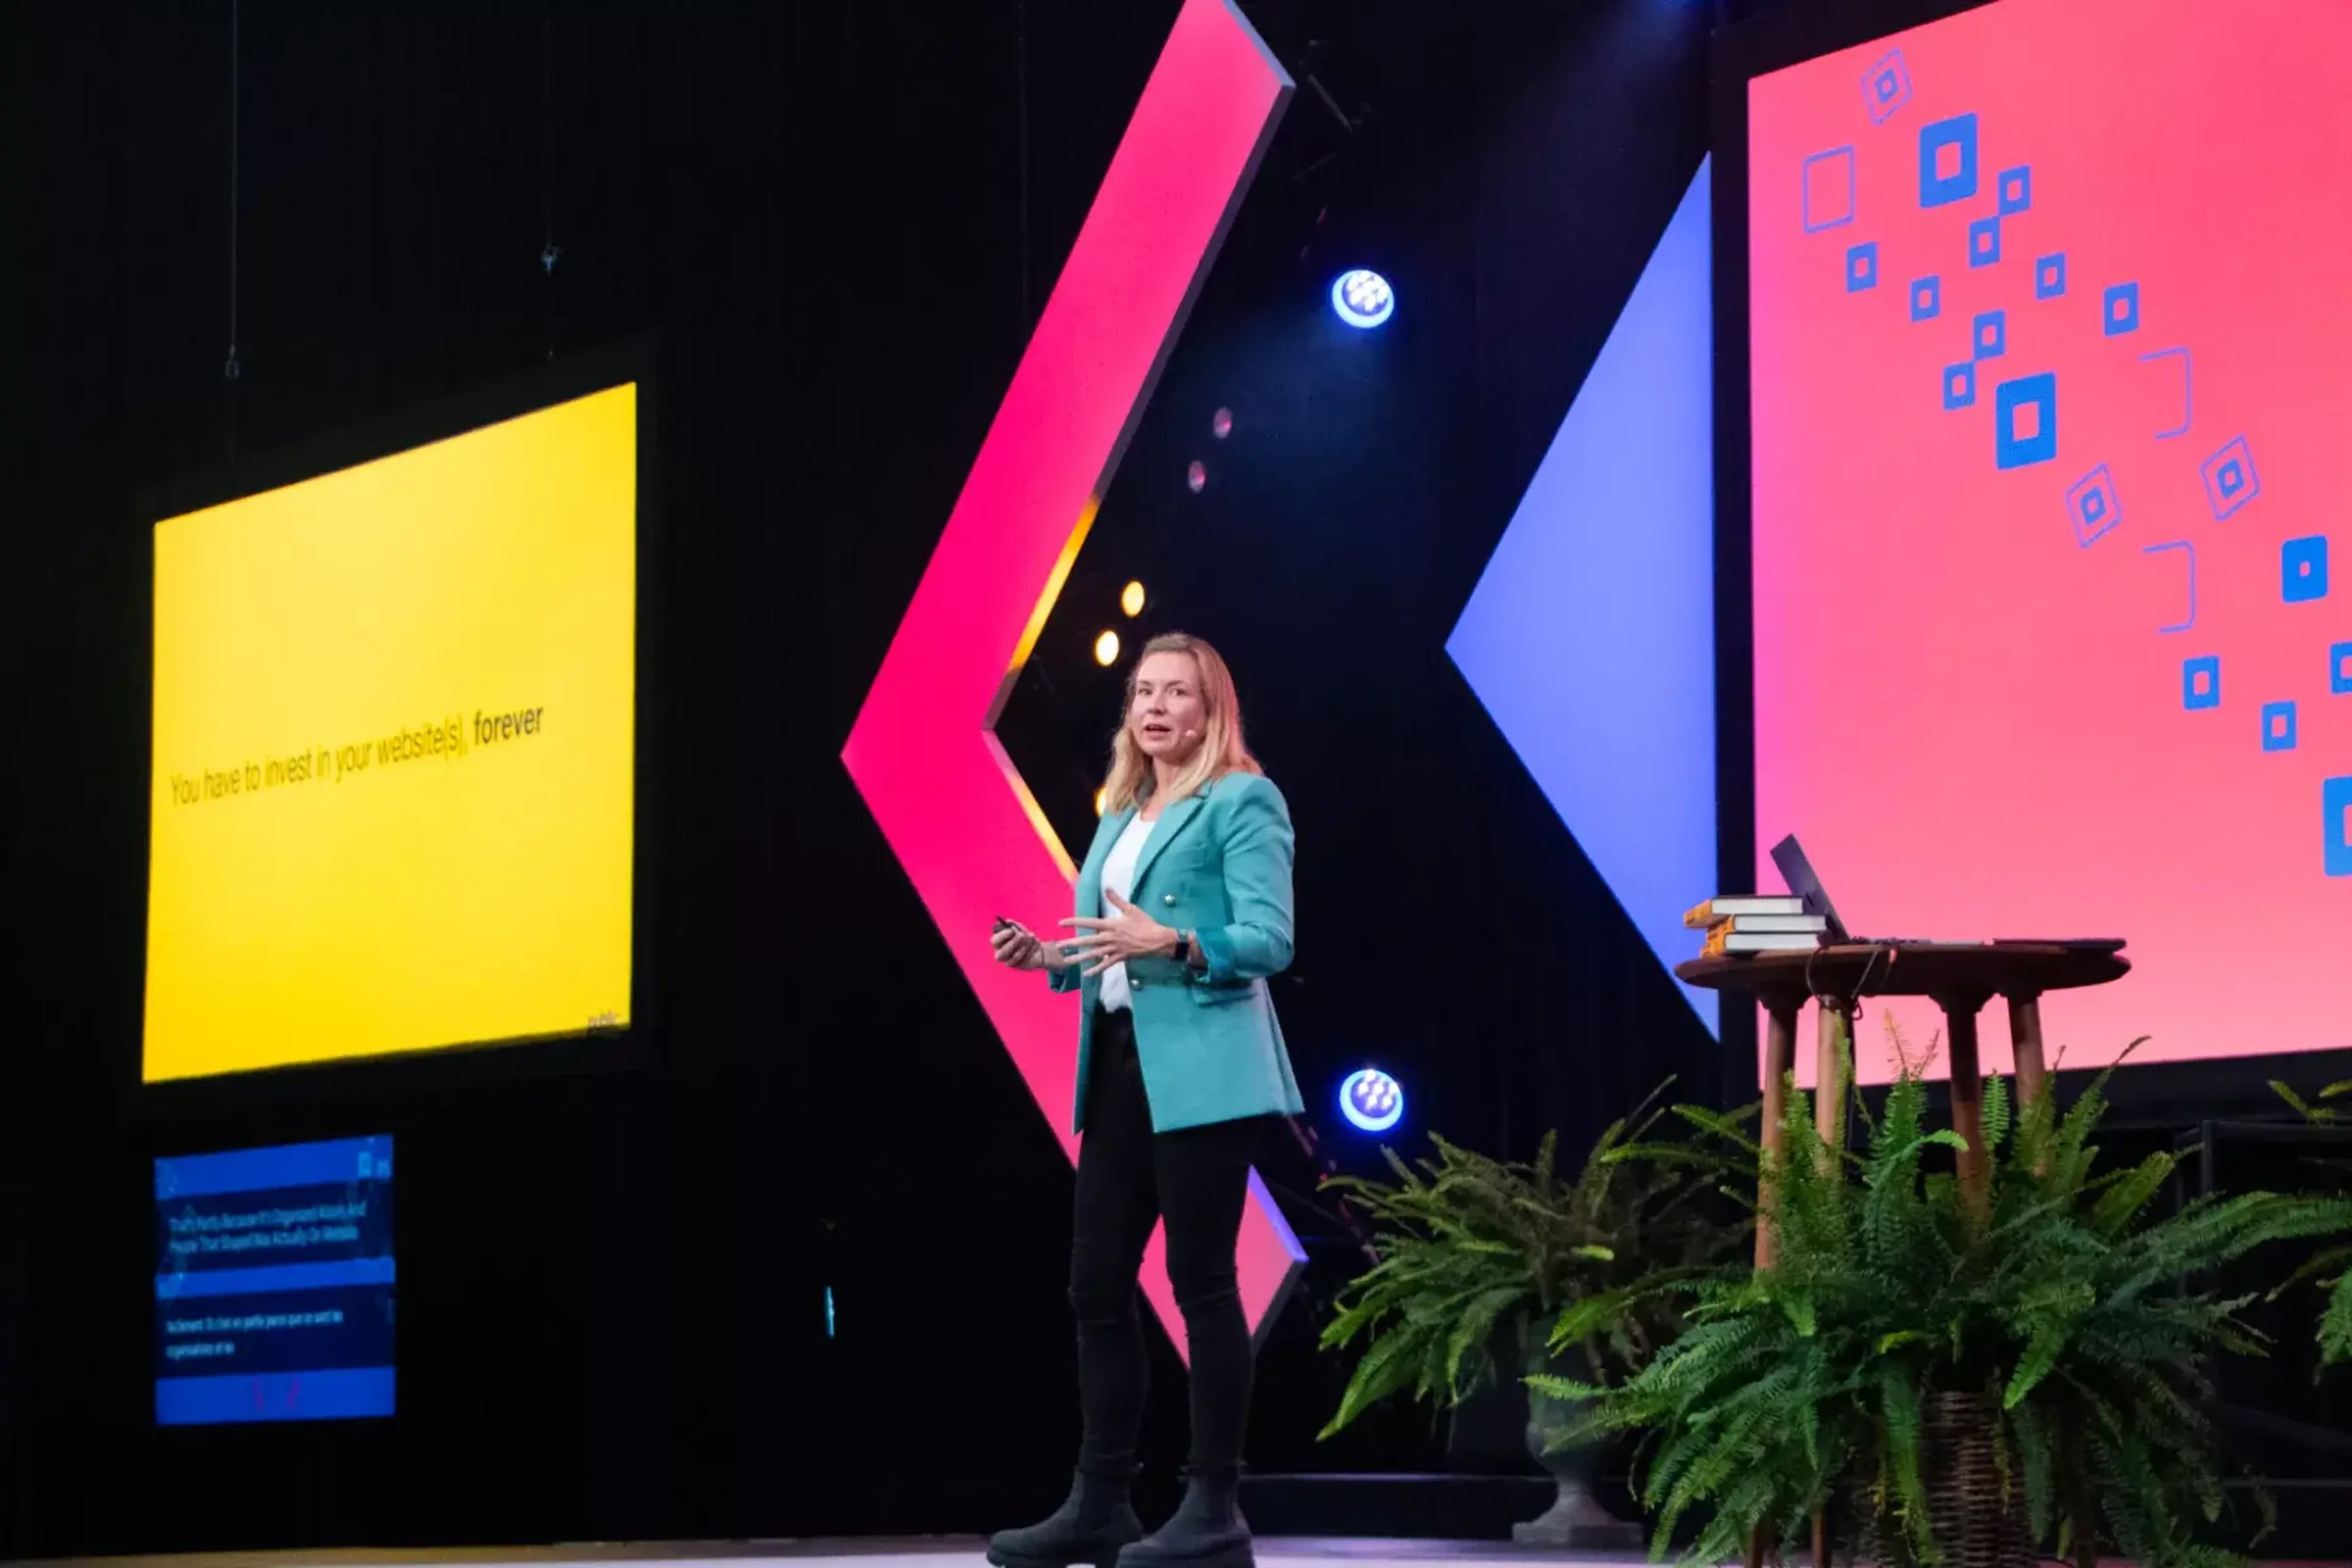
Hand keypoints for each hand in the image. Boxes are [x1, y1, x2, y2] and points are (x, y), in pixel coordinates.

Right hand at [991, 919, 1069, 971]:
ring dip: (1025, 945)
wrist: (1038, 948)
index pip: (994, 941)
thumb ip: (1013, 925)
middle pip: (1001, 954)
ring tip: (1032, 936)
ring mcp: (1009, 962)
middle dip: (1013, 943)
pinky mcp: (1018, 966)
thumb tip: (1008, 921)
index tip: (1012, 930)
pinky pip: (1024, 960)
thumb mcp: (1020, 928)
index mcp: (998, 942)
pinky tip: (1035, 945)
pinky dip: (1030, 950)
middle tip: (1022, 935)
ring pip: (1014, 957)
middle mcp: (1001, 954)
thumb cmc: (1025, 936)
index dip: (1002, 936)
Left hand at [1060, 890, 1178, 977]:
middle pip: (1088, 941)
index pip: (1089, 922)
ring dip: (1080, 958)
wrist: (1158, 940)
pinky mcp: (1120, 957)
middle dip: (1072, 943)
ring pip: (1094, 954)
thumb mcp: (1131, 909)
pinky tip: (1087, 974)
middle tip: (1058, 946)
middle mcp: (1110, 937)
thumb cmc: (1145, 923)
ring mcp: (1114, 949)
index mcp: (1111, 924)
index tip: (1061, 923)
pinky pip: (1106, 965)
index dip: (1074, 922)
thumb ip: (1116, 899)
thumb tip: (1107, 887)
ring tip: (1067, 961)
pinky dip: (1096, 969)